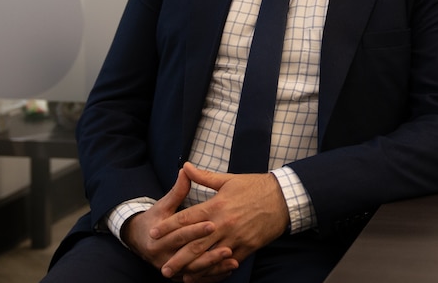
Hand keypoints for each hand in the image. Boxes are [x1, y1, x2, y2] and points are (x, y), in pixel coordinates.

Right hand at [120, 166, 235, 278]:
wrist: (139, 240)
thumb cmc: (156, 218)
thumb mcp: (164, 205)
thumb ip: (177, 191)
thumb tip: (186, 169)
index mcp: (157, 237)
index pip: (179, 233)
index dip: (196, 229)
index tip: (213, 223)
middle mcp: (162, 256)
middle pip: (188, 254)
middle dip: (208, 252)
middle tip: (228, 247)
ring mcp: (170, 268)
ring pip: (194, 270)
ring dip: (213, 266)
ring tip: (232, 259)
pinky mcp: (179, 275)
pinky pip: (197, 278)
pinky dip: (213, 275)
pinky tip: (228, 269)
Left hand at [153, 163, 289, 281]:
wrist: (284, 197)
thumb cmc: (255, 186)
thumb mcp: (228, 180)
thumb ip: (204, 176)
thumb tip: (185, 167)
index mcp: (217, 205)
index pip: (187, 218)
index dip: (169, 227)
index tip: (154, 234)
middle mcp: (224, 223)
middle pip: (195, 243)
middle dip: (177, 256)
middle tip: (162, 266)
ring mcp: (236, 237)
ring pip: (210, 256)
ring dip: (193, 267)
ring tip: (179, 274)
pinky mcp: (248, 247)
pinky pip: (228, 262)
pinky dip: (215, 269)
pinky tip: (205, 274)